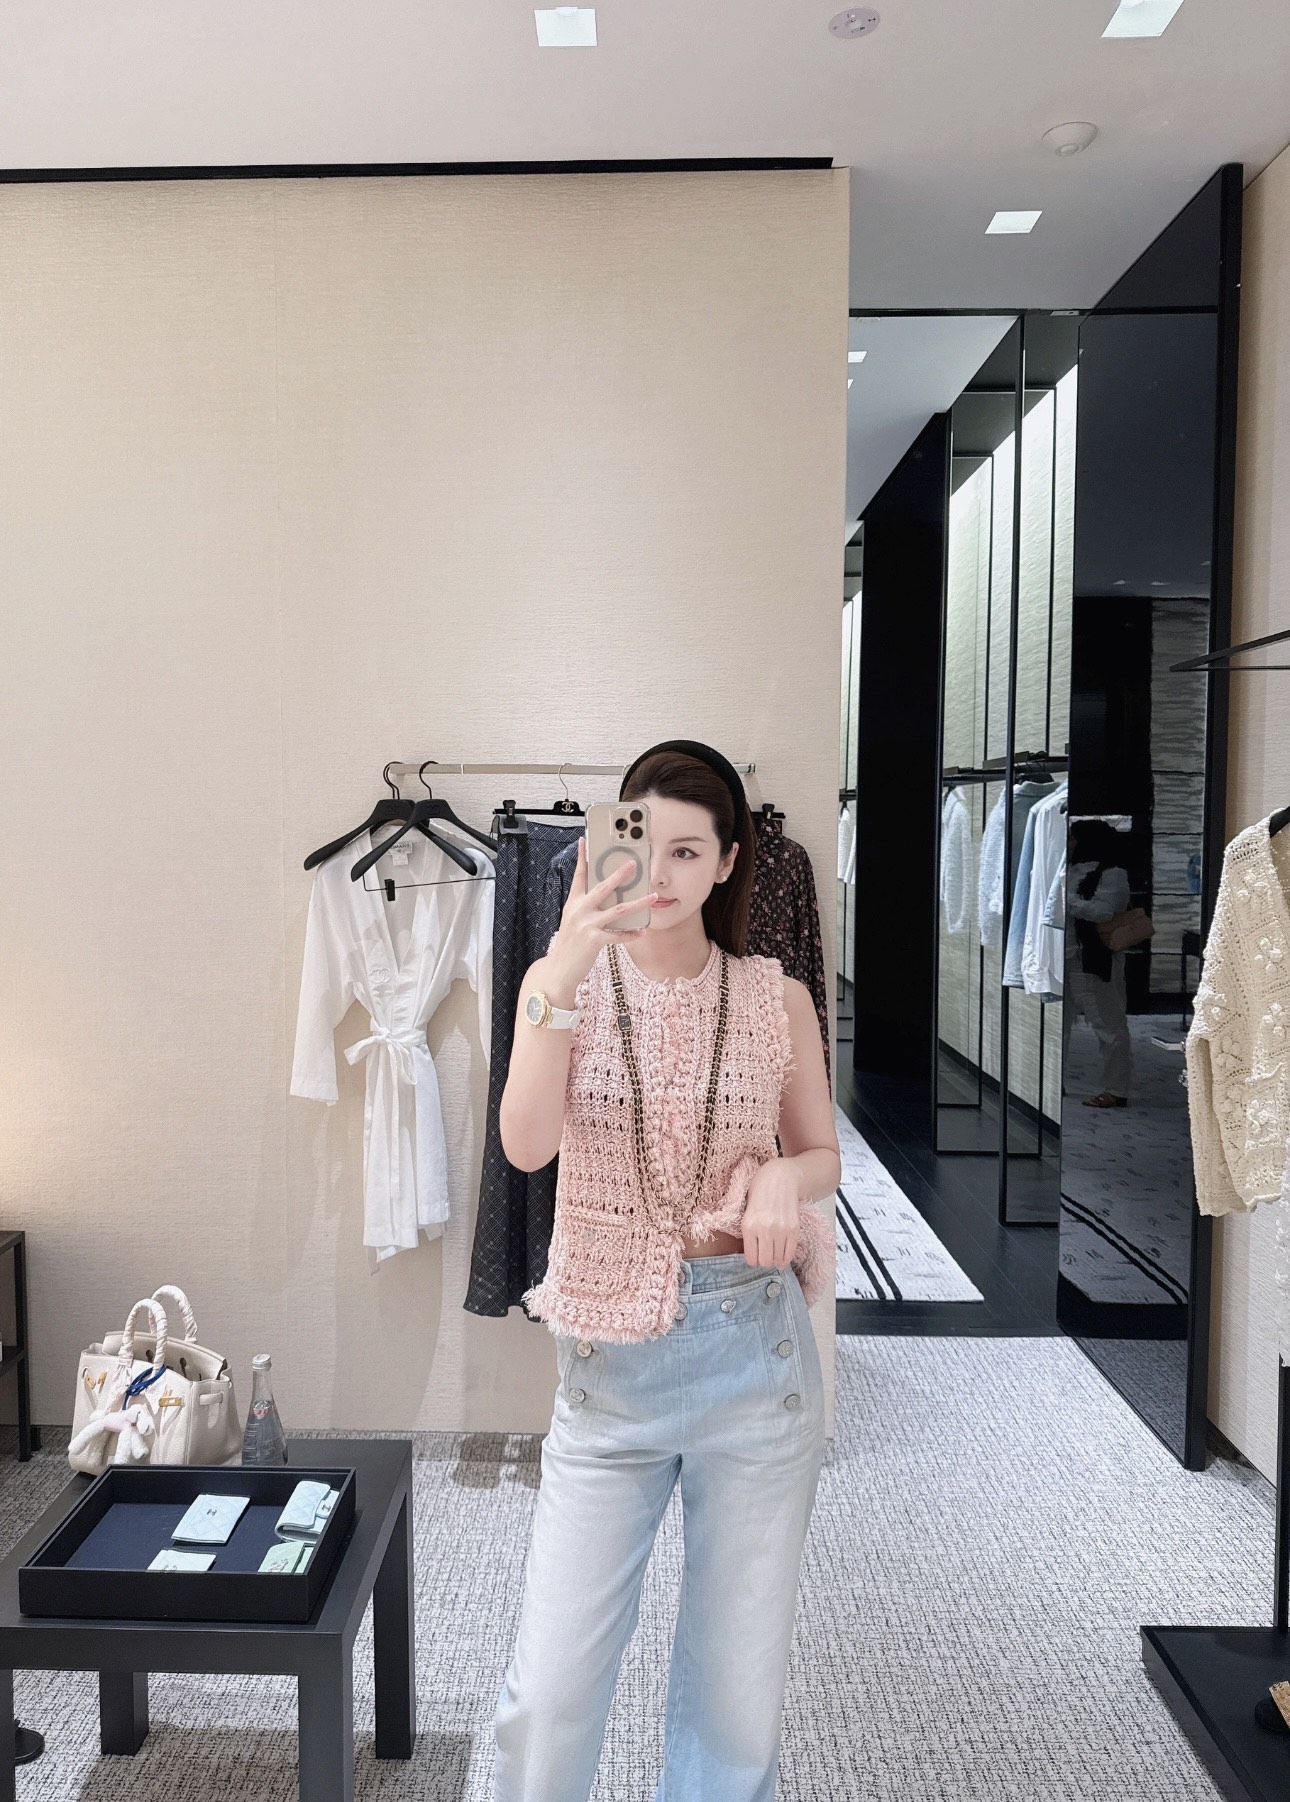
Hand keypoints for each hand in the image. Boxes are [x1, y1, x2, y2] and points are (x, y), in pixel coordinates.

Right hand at [548, 836, 656, 993]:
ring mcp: (587, 925)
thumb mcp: (573, 920)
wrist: (559, 969)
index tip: (585, 841)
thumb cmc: (569, 944)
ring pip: (618, 910)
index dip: (582, 857)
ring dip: (638, 903)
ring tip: (653, 896)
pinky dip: (631, 934)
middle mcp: (579, 910)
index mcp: (573, 903)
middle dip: (619, 874)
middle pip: (602, 887)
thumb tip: (607, 895)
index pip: (579, 876)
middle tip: (633, 863)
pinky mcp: (594, 940)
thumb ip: (586, 907)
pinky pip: (618, 935)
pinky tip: (642, 932)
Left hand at [740, 1158, 801, 1268]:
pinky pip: (790, 1253)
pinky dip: (786, 1256)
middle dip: (764, 1261)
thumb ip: (748, 1230)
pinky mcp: (794, 1228)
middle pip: (765, 1262)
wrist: (781, 1176)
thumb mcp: (746, 1209)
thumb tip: (751, 1252)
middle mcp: (764, 1230)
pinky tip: (783, 1252)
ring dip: (775, 1259)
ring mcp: (781, 1230)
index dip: (752, 1260)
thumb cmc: (760, 1190)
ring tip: (773, 1252)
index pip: (751, 1258)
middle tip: (764, 1254)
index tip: (754, 1255)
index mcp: (748, 1225)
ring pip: (778, 1259)